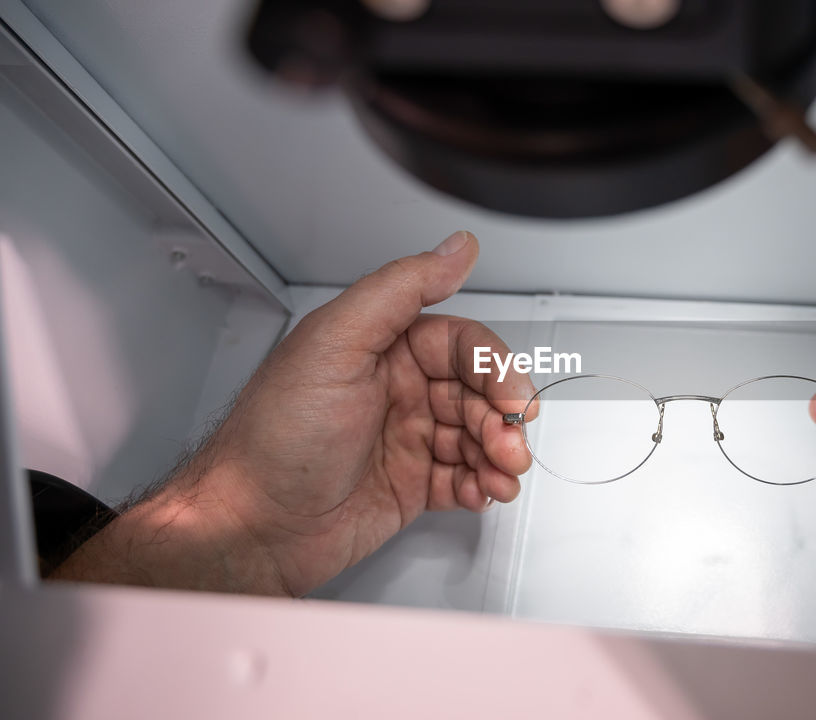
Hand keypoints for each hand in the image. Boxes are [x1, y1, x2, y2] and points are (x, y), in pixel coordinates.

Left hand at [54, 232, 534, 595]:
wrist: (249, 527)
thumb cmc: (274, 438)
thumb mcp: (334, 344)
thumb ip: (400, 289)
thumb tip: (456, 247)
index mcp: (382, 347)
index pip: (462, 345)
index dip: (495, 369)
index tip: (512, 397)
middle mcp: (398, 388)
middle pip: (478, 392)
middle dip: (503, 418)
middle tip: (510, 443)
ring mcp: (406, 438)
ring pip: (479, 436)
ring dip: (500, 455)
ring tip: (501, 475)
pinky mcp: (411, 485)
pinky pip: (465, 478)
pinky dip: (482, 485)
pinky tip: (481, 491)